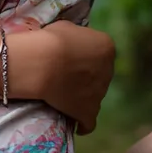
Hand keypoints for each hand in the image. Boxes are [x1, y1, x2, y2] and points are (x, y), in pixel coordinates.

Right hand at [34, 20, 115, 134]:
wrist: (42, 62)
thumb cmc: (52, 40)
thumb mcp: (68, 28)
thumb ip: (78, 38)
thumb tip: (74, 44)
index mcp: (107, 47)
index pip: (101, 53)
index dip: (86, 57)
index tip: (73, 59)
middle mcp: (108, 70)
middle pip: (100, 75)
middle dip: (87, 77)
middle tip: (67, 77)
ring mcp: (100, 93)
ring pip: (95, 97)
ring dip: (84, 98)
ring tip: (66, 98)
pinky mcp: (89, 112)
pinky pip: (89, 123)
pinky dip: (84, 124)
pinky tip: (77, 125)